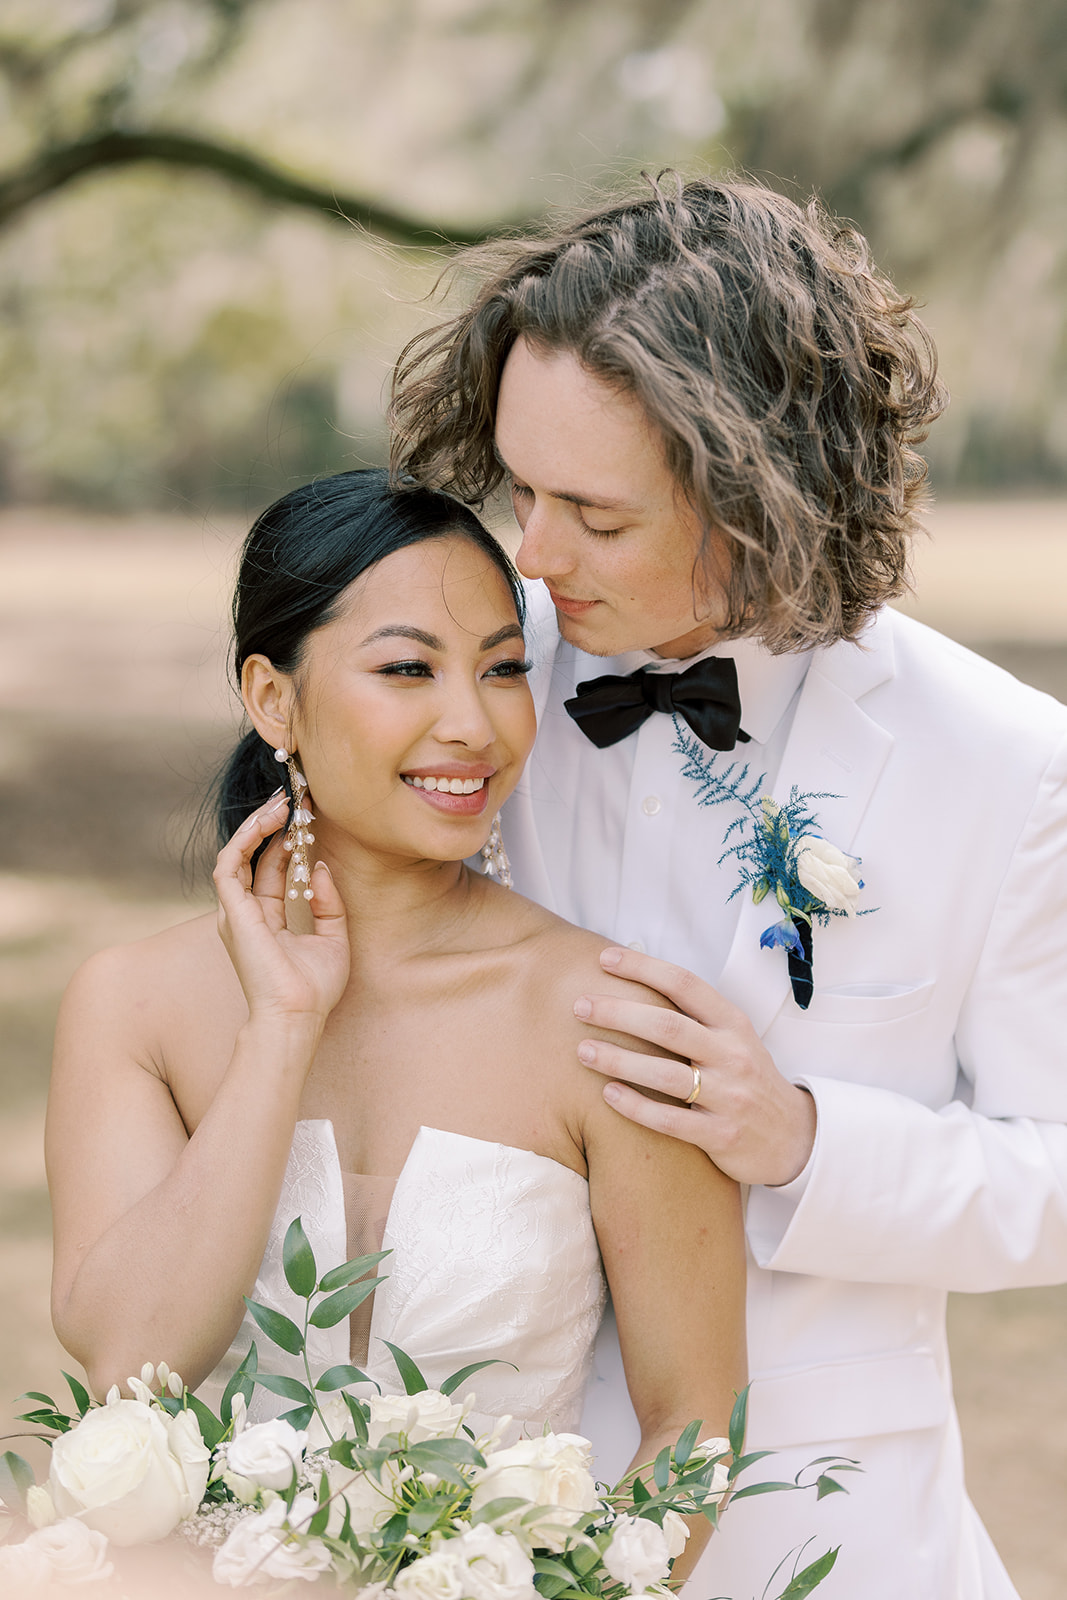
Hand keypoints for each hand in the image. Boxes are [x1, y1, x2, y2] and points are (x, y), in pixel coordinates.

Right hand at [214, 793, 349, 1028]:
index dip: (289, 840)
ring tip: (284, 802)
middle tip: (296, 797)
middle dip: (273, 825)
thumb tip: (318, 868)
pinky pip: (230, 864)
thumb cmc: (314, 988)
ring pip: (238, 854)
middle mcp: (248, 912)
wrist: (297, 1015)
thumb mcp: (334, 938)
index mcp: (269, 919)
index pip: (274, 869)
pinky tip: (270, 821)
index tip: (309, 814)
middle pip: (256, 857)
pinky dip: (246, 839)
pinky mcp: (233, 911)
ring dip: (258, 825)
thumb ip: (328, 903)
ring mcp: (237, 912)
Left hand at [574, 947, 815, 1186]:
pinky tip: (607, 1094)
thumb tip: (635, 978)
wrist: (794, 1138)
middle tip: (579, 1006)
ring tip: (582, 1050)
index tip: (604, 959)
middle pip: (668, 1026)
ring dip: (618, 1059)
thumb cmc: (746, 1079)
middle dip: (619, 1012)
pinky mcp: (722, 1135)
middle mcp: (733, 1055)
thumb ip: (693, 1015)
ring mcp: (729, 1097)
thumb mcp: (732, 1039)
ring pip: (666, 1074)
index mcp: (733, 1023)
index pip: (684, 984)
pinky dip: (636, 1106)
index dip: (643, 968)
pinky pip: (671, 1120)